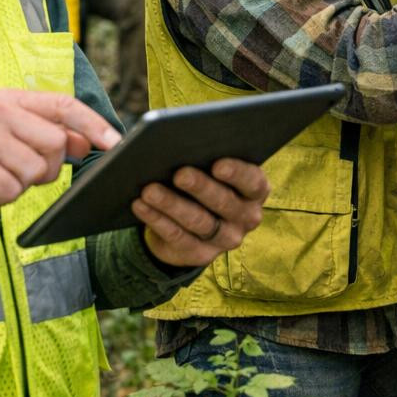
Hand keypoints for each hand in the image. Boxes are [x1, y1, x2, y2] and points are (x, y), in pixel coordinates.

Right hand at [0, 90, 121, 214]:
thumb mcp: (5, 132)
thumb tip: (88, 142)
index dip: (94, 123)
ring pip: (35, 171)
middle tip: (21, 170)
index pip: (63, 105)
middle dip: (48, 166)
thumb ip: (45, 132)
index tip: (115, 141)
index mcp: (8, 99)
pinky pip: (11, 191)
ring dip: (21, 184)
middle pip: (55, 144)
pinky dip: (2, 198)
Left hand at [134, 158, 269, 266]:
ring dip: (172, 204)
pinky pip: (178, 237)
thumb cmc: (206, 179)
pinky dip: (157, 219)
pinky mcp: (201, 255)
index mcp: (256, 191)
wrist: (193, 221)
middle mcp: (247, 217)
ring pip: (198, 221)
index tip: (217, 164)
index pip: (253, 182)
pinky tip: (140, 205)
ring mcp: (225, 239)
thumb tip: (184, 141)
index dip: (237, 173)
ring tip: (150, 190)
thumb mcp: (213, 168)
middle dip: (200, 187)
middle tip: (180, 174)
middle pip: (224, 202)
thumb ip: (208, 156)